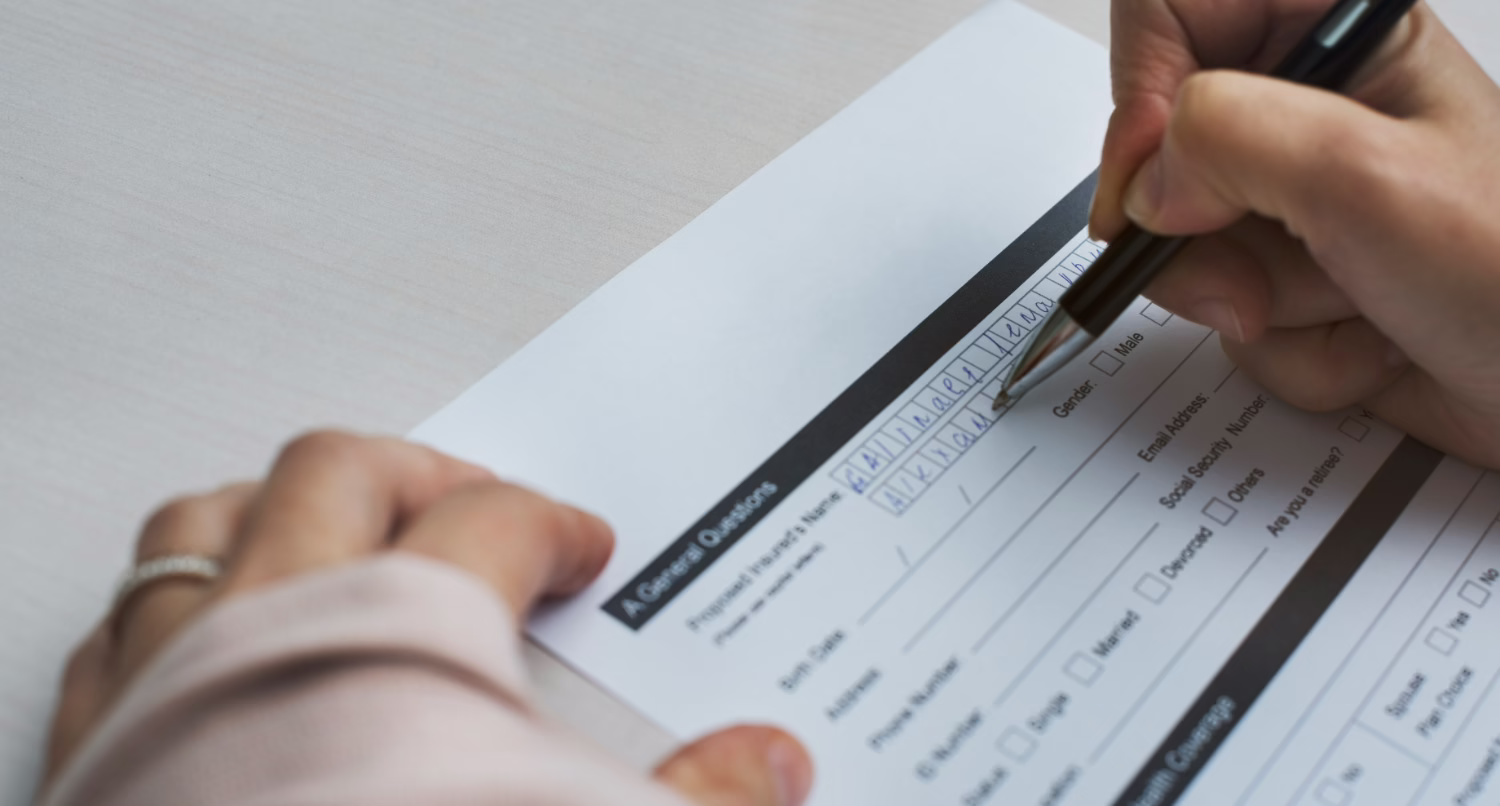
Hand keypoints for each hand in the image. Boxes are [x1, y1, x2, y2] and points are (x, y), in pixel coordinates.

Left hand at [46, 431, 812, 805]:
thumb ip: (697, 795)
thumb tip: (772, 765)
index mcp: (403, 624)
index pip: (495, 522)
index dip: (553, 523)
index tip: (581, 545)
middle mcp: (273, 621)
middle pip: (344, 471)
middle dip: (423, 471)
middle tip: (473, 497)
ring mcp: (170, 675)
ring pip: (209, 522)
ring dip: (276, 506)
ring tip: (329, 521)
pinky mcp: (99, 744)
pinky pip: (120, 626)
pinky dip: (171, 607)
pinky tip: (200, 632)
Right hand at [1093, 0, 1499, 467]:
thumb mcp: (1366, 178)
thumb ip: (1230, 139)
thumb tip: (1147, 180)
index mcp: (1341, 40)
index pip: (1175, 12)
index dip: (1141, 91)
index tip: (1151, 180)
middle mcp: (1311, 115)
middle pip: (1162, 150)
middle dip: (1201, 234)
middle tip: (1257, 272)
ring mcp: (1302, 204)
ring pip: (1189, 246)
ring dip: (1255, 303)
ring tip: (1349, 308)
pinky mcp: (1300, 282)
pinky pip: (1228, 311)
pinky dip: (1290, 350)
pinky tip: (1367, 345)